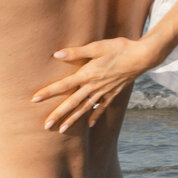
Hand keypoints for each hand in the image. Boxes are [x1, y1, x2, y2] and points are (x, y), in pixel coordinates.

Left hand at [31, 37, 154, 132]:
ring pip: (85, 109)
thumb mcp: (97, 47)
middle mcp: (94, 86)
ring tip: (61, 130)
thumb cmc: (119, 48)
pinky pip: (101, 108)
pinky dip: (95, 116)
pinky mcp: (113, 94)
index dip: (48, 92)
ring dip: (73, 120)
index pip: (63, 86)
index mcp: (87, 74)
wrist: (142, 57)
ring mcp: (104, 92)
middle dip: (58, 114)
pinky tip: (89, 125)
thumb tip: (57, 54)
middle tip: (45, 126)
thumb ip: (77, 52)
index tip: (35, 100)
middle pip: (72, 103)